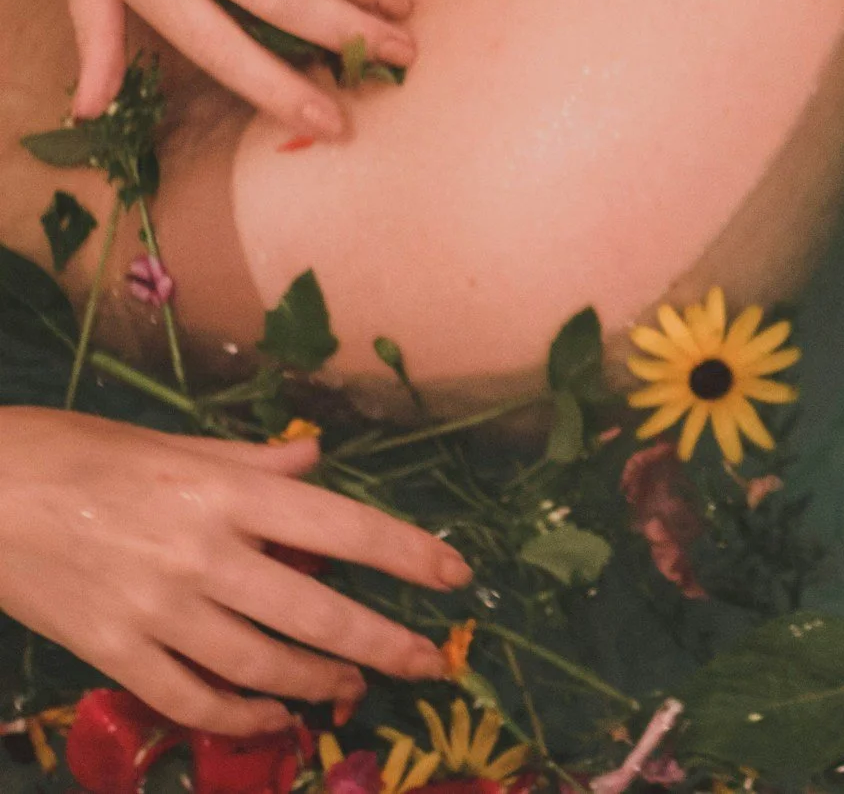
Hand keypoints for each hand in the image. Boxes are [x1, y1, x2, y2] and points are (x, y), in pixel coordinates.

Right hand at [0, 409, 467, 735]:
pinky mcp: (111, 651)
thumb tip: (316, 455)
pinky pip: (190, 696)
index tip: (455, 576)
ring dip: (318, 683)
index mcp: (226, 491)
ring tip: (354, 688)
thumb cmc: (73, 453)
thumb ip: (250, 460)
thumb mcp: (169, 441)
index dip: (410, 555)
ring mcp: (157, 609)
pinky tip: (271, 718)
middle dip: (385, 643)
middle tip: (431, 661)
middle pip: (317, 612)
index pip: (345, 527)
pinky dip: (239, 714)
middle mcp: (203, 553)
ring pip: (262, 663)